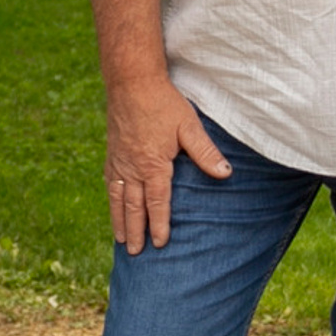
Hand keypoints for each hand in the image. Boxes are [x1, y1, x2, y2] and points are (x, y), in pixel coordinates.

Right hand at [104, 71, 230, 253]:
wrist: (131, 81)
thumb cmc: (163, 103)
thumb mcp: (189, 126)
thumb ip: (205, 152)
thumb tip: (225, 174)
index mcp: (153, 165)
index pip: (157, 202)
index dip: (159, 224)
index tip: (159, 243)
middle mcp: (132, 167)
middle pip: (133, 206)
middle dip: (136, 231)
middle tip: (135, 253)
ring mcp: (119, 160)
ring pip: (117, 197)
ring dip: (119, 220)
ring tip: (121, 239)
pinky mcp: (112, 151)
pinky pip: (109, 180)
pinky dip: (111, 197)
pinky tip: (112, 204)